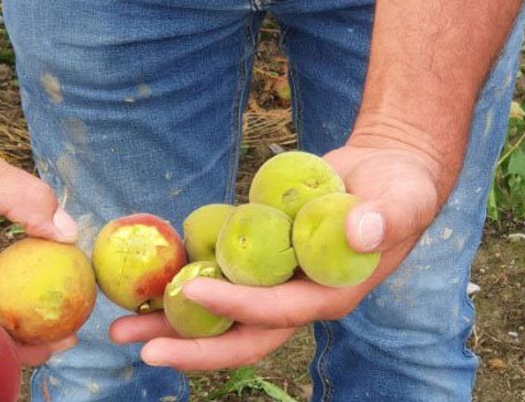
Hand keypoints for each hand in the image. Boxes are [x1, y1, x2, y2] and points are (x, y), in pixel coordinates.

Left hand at [110, 143, 439, 369]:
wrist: (382, 176)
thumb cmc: (398, 191)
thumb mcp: (402, 199)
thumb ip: (384, 218)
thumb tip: (360, 232)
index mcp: (328, 295)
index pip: (277, 312)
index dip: (237, 307)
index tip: (194, 290)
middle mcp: (296, 299)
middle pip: (240, 335)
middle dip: (191, 346)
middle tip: (140, 347)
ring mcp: (274, 282)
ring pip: (219, 314)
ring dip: (172, 321)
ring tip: (121, 324)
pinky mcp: (258, 260)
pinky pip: (217, 276)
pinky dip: (182, 280)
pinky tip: (143, 280)